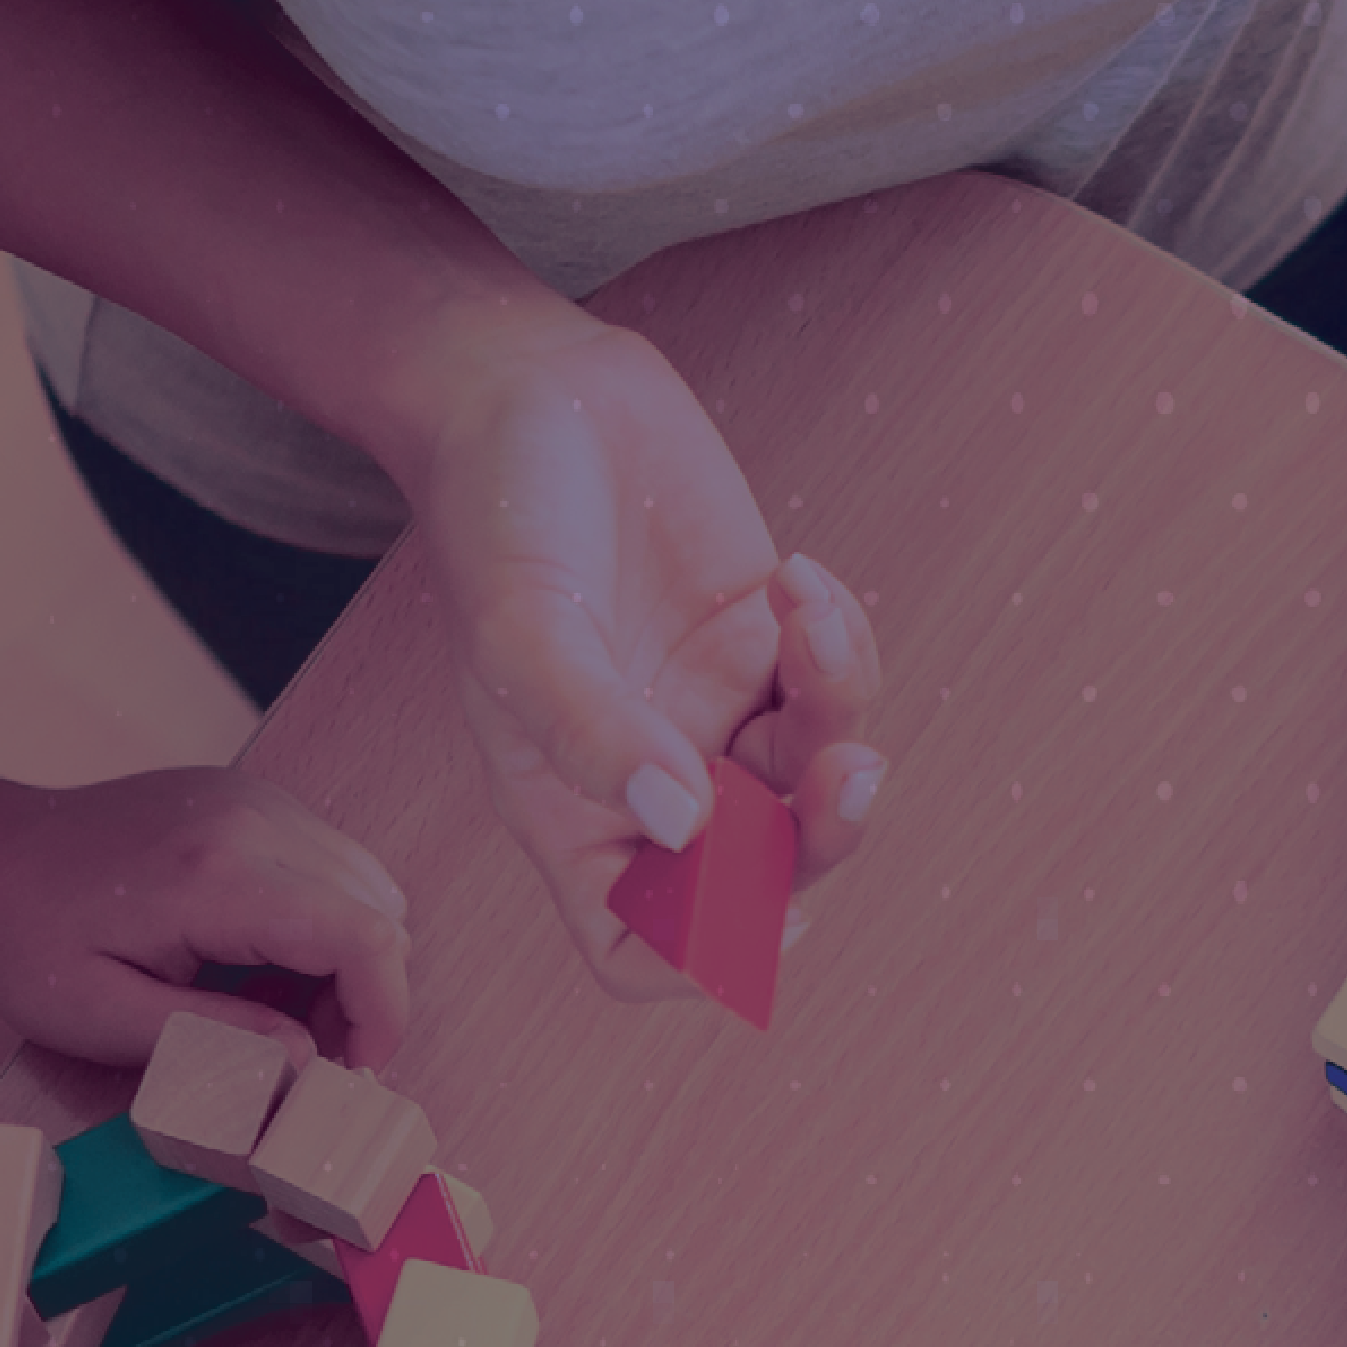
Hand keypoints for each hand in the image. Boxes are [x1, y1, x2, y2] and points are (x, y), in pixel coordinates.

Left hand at [0, 762, 418, 1070]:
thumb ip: (217, 1041)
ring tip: (277, 1006)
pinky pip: (330, 865)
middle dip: (366, 996)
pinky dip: (322, 922)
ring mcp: (255, 800)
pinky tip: (259, 959)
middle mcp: (253, 821)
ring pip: (366, 887)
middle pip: (380, 914)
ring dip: (347, 959)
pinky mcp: (249, 800)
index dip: (383, 1016)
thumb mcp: (105, 1018)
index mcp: (219, 878)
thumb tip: (308, 1061)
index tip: (353, 1069)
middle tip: (304, 1050)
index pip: (365, 938)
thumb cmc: (27, 943)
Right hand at [404, 311, 883, 983]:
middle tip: (853, 772)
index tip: (764, 918)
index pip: (637, 943)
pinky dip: (841, 643)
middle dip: (820, 836)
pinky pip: (835, 685)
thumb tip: (685, 823)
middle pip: (759, 872)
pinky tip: (799, 575)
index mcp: (570, 808)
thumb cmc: (493, 513)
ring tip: (809, 618)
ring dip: (841, 714)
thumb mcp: (520, 628)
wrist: (527, 385)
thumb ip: (593, 732)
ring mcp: (712, 710)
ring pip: (814, 776)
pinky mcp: (763, 641)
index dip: (703, 961)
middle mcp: (649, 777)